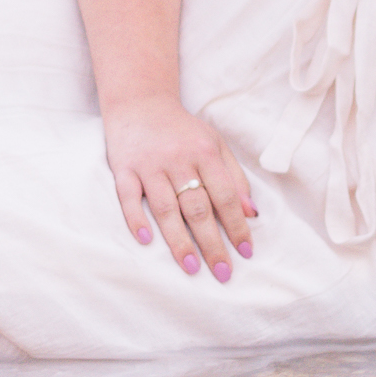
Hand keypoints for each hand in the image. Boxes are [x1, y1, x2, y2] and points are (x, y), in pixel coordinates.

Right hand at [104, 94, 256, 282]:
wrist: (141, 103)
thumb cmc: (183, 132)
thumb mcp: (215, 144)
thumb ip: (234, 177)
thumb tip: (251, 213)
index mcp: (205, 152)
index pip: (225, 195)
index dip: (237, 225)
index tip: (246, 252)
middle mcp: (178, 158)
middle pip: (198, 207)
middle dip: (212, 243)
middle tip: (223, 273)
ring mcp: (149, 164)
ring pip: (166, 207)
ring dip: (179, 240)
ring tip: (192, 267)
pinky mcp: (124, 168)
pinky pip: (128, 196)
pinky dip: (136, 218)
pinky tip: (146, 240)